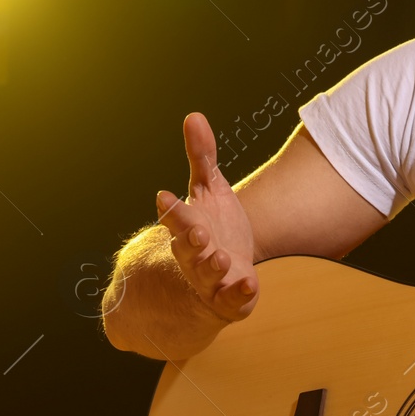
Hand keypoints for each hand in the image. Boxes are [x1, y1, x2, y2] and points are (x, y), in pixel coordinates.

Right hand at [154, 112, 259, 322]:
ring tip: (220, 257)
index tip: (165, 196)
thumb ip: (202, 156)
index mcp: (187, 226)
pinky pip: (233, 299)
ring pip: (207, 274)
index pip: (176, 217)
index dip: (171, 209)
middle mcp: (194, 254)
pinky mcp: (231, 298)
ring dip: (212, 266)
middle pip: (187, 247)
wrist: (224, 273)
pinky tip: (249, 285)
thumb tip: (194, 115)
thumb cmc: (214, 226)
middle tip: (197, 231)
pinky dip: (239, 293)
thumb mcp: (210, 188)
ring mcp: (211, 278)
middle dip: (190, 239)